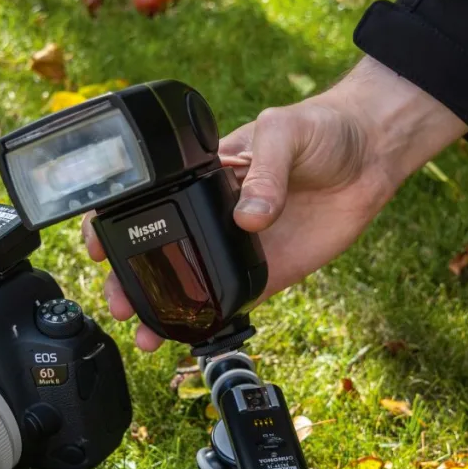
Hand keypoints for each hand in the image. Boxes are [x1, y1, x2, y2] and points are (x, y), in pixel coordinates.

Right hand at [83, 57, 467, 349]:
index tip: (97, 247)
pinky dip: (209, 324)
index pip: (145, 202)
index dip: (112, 225)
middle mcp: (213, 216)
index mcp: (202, 177)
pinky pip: (233, 302)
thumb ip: (265, 171)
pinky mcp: (269, 272)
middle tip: (118, 303)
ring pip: (190, 286)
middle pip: (158, 254)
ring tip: (146, 334)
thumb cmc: (320, 130)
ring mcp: (237, 247)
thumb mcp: (284, 133)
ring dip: (163, 312)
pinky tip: (190, 338)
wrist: (370, 156)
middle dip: (130, 282)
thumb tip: (248, 217)